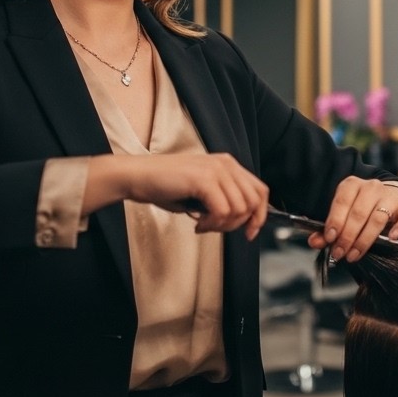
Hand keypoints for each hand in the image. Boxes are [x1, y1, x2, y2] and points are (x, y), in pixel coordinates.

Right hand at [113, 152, 268, 239]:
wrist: (137, 176)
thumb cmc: (165, 186)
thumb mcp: (202, 191)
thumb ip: (222, 200)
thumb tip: (240, 221)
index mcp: (227, 164)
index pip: (260, 190)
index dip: (260, 215)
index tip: (249, 232)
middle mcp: (225, 164)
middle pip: (253, 201)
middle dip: (238, 224)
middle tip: (216, 228)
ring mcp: (215, 170)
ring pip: (239, 209)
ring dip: (221, 225)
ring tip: (203, 225)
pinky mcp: (203, 179)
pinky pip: (222, 211)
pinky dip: (211, 224)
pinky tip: (197, 224)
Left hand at [307, 177, 397, 262]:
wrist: (392, 199)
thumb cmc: (362, 209)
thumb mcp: (344, 215)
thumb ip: (328, 229)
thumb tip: (313, 242)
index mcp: (351, 185)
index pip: (342, 201)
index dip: (335, 220)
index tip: (330, 238)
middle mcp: (371, 187)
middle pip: (359, 213)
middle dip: (348, 236)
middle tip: (340, 253)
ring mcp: (389, 195)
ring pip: (378, 218)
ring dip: (365, 239)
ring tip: (354, 255)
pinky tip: (392, 238)